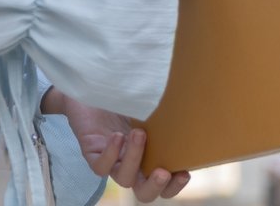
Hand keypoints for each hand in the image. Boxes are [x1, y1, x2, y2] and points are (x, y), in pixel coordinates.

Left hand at [46, 90, 190, 201]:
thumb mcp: (148, 103)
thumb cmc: (125, 95)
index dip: (175, 185)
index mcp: (149, 155)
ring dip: (134, 159)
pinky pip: (100, 167)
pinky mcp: (91, 153)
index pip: (165, 183)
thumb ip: (165, 110)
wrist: (90, 86)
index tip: (184, 172)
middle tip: (163, 171)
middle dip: (156, 186)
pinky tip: (117, 136)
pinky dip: (111, 153)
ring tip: (139, 133)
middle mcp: (131, 163)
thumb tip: (190, 100)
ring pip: (124, 179)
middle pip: (144, 193)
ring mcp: (112, 160)